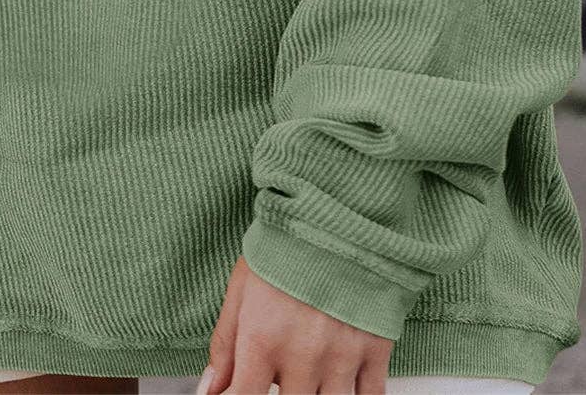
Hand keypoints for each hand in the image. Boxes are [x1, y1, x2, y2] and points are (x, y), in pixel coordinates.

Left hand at [200, 255, 393, 394]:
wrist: (338, 209)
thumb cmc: (286, 244)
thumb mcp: (242, 287)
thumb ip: (225, 343)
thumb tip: (209, 390)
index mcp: (262, 338)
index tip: (238, 392)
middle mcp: (302, 354)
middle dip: (281, 393)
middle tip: (281, 371)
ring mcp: (341, 354)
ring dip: (317, 394)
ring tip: (309, 374)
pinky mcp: (375, 347)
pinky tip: (342, 383)